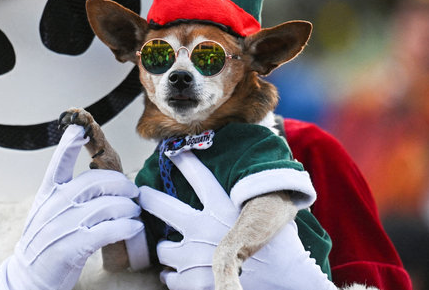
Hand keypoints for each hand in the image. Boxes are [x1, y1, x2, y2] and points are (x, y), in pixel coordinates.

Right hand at [0, 125, 142, 289]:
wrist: (29, 277)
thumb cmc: (45, 242)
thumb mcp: (47, 211)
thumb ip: (65, 194)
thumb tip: (98, 180)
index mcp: (47, 194)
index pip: (58, 163)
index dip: (68, 144)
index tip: (79, 129)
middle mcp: (54, 206)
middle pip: (94, 182)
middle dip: (120, 184)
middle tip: (132, 191)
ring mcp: (62, 226)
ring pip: (105, 205)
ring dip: (127, 208)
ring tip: (134, 213)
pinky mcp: (72, 247)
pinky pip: (107, 230)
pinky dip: (125, 227)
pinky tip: (133, 227)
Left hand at [138, 151, 336, 289]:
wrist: (285, 282)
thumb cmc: (278, 250)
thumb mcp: (266, 216)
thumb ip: (248, 202)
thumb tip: (254, 187)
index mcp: (222, 208)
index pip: (198, 176)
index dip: (183, 161)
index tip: (171, 151)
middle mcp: (202, 227)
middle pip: (161, 205)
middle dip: (148, 199)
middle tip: (142, 196)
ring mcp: (192, 255)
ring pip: (162, 248)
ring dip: (169, 251)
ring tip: (181, 254)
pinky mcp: (189, 281)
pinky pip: (168, 277)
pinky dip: (174, 277)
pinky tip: (187, 274)